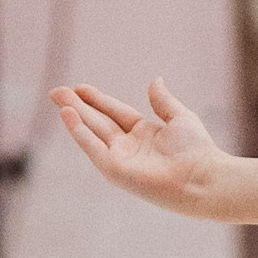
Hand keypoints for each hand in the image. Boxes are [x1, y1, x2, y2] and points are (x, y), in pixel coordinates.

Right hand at [48, 77, 225, 212]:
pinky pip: (93, 147)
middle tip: (56, 91)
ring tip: (57, 98)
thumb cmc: (197, 150)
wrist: (201, 176)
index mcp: (144, 135)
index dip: (97, 100)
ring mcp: (121, 159)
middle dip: (77, 105)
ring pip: (92, 132)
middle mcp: (129, 147)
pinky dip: (79, 132)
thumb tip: (156, 81)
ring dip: (74, 115)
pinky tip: (67, 114)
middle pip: (98, 121)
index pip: (115, 113)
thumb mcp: (179, 117)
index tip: (80, 87)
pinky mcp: (115, 170)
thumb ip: (163, 101)